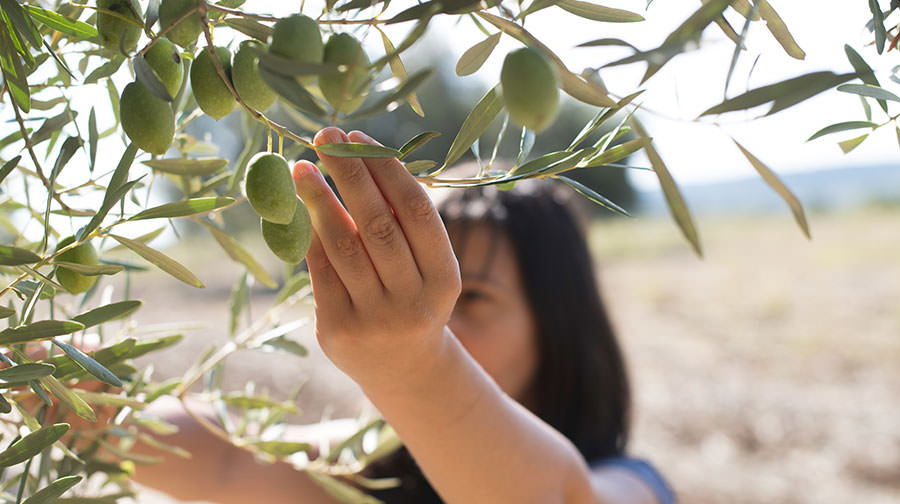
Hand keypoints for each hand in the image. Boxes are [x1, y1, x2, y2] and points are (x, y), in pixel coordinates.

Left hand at [293, 128, 460, 393]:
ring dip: (319, 200)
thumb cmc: (412, 299)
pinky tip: (303, 208)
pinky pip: (320, 271)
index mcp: (445, 280)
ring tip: (302, 167)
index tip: (358, 137)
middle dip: (350, 174)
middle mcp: (414, 303)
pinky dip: (311, 236)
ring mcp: (375, 321)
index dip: (386, 170)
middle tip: (325, 137)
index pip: (417, 212)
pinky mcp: (338, 332)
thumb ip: (401, 225)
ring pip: (344, 246)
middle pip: (378, 225)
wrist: (403, 370)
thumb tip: (357, 160)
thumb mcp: (424, 268)